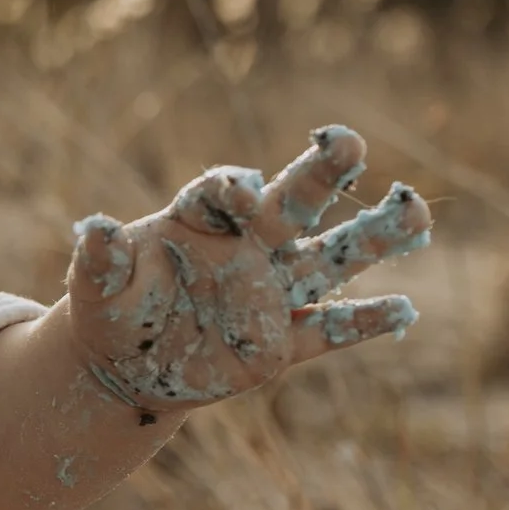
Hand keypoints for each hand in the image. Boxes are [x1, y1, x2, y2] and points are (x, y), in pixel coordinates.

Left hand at [67, 126, 430, 413]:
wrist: (126, 368)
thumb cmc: (111, 312)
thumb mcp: (95, 290)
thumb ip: (99, 261)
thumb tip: (92, 229)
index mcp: (198, 223)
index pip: (221, 191)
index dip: (232, 187)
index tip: (244, 191)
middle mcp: (246, 248)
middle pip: (291, 204)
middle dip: (320, 174)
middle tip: (350, 141)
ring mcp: (269, 295)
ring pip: (329, 259)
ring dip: (371, 236)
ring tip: (416, 210)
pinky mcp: (279, 345)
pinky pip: (327, 332)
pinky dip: (363, 324)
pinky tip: (405, 310)